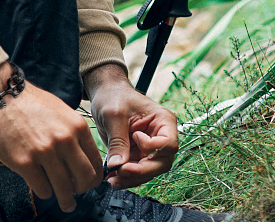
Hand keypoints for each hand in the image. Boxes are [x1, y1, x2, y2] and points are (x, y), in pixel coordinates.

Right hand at [0, 64, 102, 211]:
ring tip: (65, 203)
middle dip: (83, 190)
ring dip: (66, 200)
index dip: (94, 177)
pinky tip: (42, 187)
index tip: (89, 182)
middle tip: (77, 193)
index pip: (95, 161)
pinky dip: (44, 192)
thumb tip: (80, 157)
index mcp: (77, 127)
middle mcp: (64, 140)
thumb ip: (73, 132)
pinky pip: (43, 189)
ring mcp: (44, 152)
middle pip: (85, 178)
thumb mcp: (61, 111)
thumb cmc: (28, 103)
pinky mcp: (24, 162)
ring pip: (64, 189)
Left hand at [84, 64, 178, 188]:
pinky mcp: (138, 155)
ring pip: (149, 171)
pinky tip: (113, 179)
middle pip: (162, 163)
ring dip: (132, 179)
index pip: (169, 144)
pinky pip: (137, 172)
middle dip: (142, 171)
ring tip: (113, 180)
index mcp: (163, 121)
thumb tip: (118, 165)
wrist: (105, 94)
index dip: (153, 148)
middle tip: (122, 172)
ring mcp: (150, 148)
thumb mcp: (114, 115)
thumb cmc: (114, 96)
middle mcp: (160, 136)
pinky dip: (126, 178)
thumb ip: (118, 140)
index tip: (135, 137)